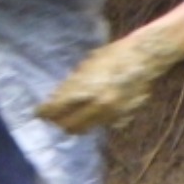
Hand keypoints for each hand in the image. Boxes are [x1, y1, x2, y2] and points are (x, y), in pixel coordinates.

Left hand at [38, 24, 183, 132]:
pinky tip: (94, 109)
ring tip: (72, 113)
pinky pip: (103, 124)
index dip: (45, 113)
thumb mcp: (87, 66)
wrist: (144, 56)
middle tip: (53, 117)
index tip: (38, 113)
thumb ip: (72, 84)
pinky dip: (95, 119)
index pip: (57, 109)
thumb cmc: (113, 55)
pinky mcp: (124, 116)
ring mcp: (113, 113)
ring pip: (87, 128)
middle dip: (59, 123)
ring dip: (77, 122)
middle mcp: (99, 105)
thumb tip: (56, 99)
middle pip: (70, 127)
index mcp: (87, 89)